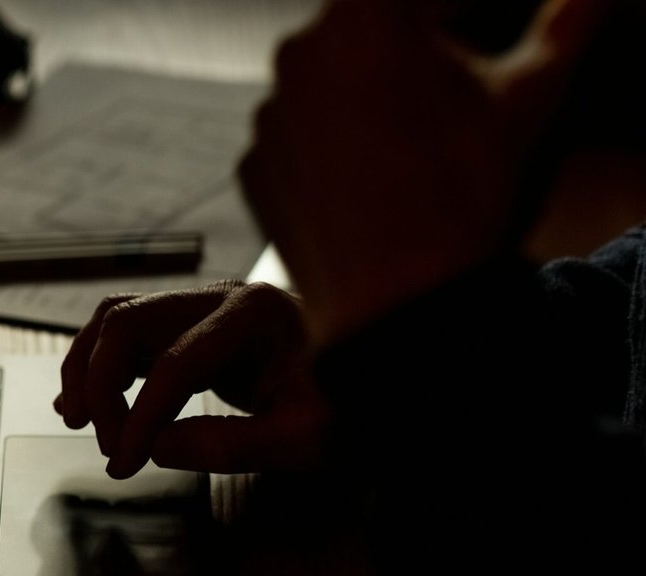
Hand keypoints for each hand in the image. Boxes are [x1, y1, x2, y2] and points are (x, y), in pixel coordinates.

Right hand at [55, 282, 327, 476]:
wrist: (365, 376)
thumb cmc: (344, 403)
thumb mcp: (307, 435)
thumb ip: (235, 444)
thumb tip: (157, 447)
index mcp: (256, 312)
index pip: (175, 362)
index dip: (140, 416)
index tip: (124, 463)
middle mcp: (221, 296)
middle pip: (128, 323)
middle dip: (101, 387)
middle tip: (108, 446)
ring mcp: (201, 307)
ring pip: (116, 320)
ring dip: (86, 369)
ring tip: (73, 418)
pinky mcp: (189, 327)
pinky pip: (126, 337)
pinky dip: (97, 369)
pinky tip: (81, 406)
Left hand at [240, 0, 608, 346]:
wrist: (399, 301)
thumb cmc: (462, 193)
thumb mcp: (529, 93)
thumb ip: (568, 21)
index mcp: (361, 14)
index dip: (460, 9)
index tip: (480, 24)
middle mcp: (297, 54)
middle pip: (367, 31)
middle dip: (414, 50)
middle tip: (451, 94)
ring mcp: (267, 114)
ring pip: (328, 84)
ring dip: (369, 98)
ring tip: (414, 145)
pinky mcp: (251, 166)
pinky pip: (298, 139)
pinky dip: (330, 149)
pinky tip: (373, 178)